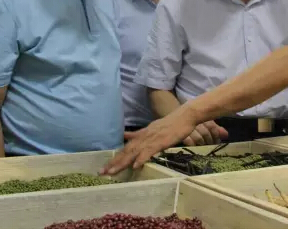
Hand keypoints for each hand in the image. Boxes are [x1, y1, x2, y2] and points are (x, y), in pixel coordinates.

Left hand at [100, 109, 227, 175]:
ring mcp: (152, 138)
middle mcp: (144, 136)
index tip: (105, 167)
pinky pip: (149, 151)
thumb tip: (126, 136)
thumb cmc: (173, 122)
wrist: (186, 115)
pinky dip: (142, 158)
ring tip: (112, 172)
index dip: (115, 157)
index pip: (126, 147)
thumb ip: (140, 134)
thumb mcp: (153, 127)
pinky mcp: (161, 141)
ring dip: (122, 162)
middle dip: (114, 162)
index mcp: (143, 134)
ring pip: (134, 152)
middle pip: (126, 151)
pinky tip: (135, 166)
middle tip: (102, 173)